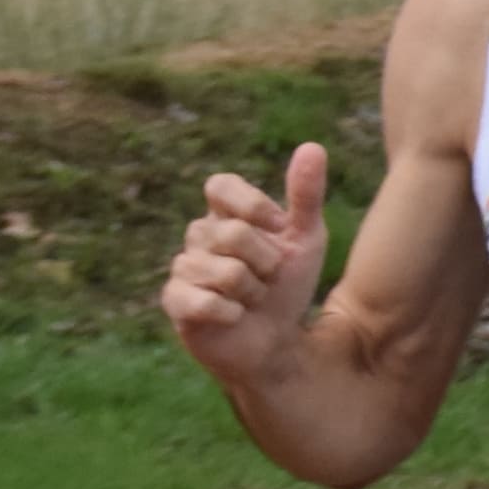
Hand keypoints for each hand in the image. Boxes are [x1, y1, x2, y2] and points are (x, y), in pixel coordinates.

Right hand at [163, 144, 332, 386]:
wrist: (279, 342)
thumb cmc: (288, 287)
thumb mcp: (307, 239)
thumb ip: (306, 195)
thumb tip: (313, 146)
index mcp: (225, 215)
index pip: (220, 186)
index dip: (253, 206)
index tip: (280, 229)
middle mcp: (199, 237)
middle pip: (232, 233)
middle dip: (266, 262)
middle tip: (268, 278)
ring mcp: (183, 269)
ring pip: (224, 270)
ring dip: (253, 292)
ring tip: (252, 300)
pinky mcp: (175, 302)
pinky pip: (203, 301)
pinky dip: (231, 312)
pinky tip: (235, 317)